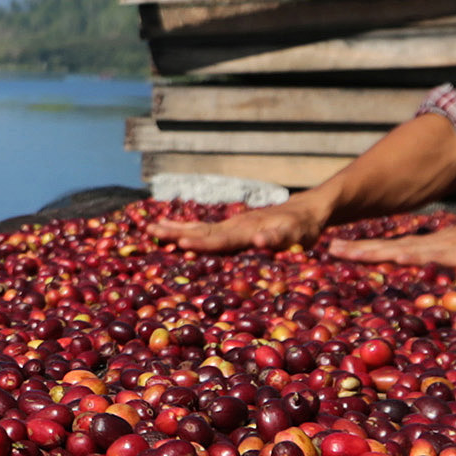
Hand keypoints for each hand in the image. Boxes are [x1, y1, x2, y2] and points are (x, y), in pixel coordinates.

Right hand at [136, 200, 322, 255]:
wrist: (306, 211)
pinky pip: (205, 229)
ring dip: (175, 229)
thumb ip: (277, 238)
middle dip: (175, 232)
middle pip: (201, 230)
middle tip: (149, 231)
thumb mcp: (296, 236)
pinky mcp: (232, 228)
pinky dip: (187, 228)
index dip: (201, 243)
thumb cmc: (303, 228)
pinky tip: (175, 230)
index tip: (180, 243)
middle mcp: (235, 226)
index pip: (220, 239)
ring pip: (199, 227)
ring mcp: (232, 225)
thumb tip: (259, 239)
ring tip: (150, 228)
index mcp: (247, 231)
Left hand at [332, 218, 455, 270]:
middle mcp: (433, 243)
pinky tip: (404, 257)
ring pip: (411, 250)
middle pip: (393, 246)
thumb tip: (413, 262)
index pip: (391, 246)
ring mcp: (450, 246)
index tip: (333, 248)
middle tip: (331, 248)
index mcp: (429, 245)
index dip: (363, 249)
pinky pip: (442, 256)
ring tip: (357, 253)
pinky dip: (421, 257)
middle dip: (362, 249)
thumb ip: (438, 258)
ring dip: (382, 251)